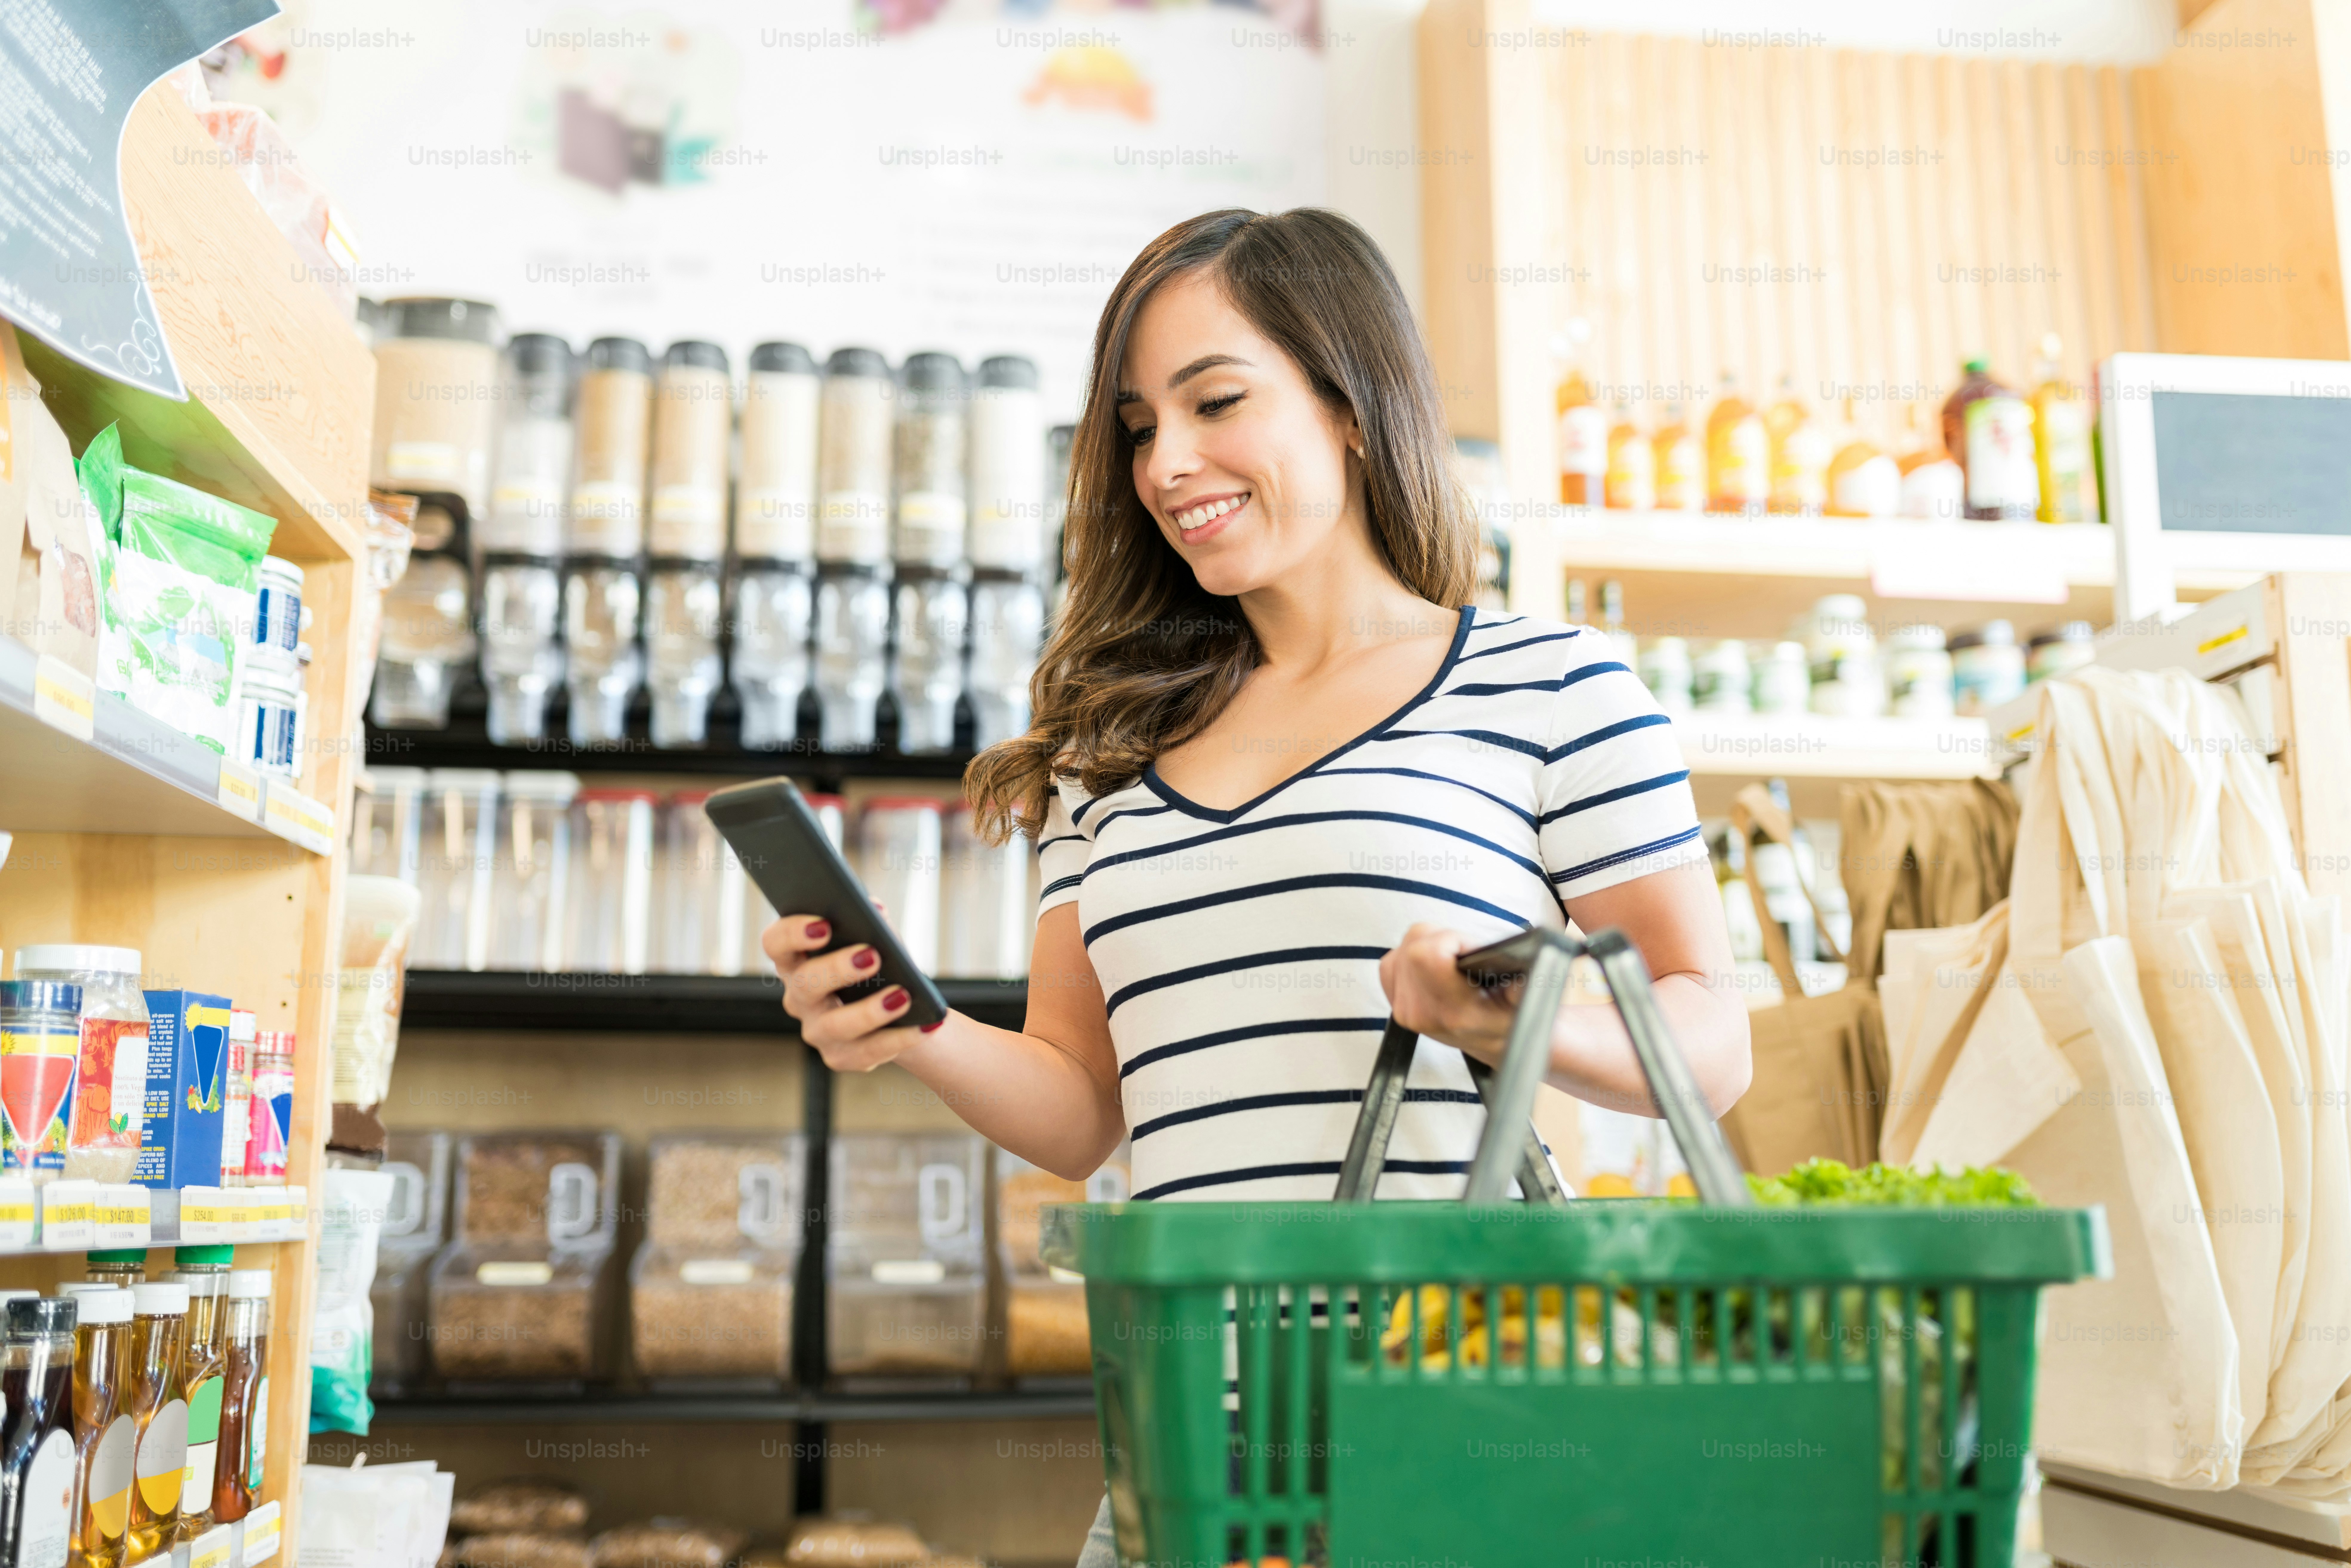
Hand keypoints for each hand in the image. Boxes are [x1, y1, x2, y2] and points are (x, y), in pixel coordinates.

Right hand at [764, 907, 932, 1070]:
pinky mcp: (839, 1057)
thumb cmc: (880, 966)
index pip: (776, 943)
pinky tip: (924, 1026)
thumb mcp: (875, 939)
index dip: (792, 933)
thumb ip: (871, 922)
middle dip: (837, 968)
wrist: (901, 1011)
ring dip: (870, 1011)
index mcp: (797, 960)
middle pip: (806, 983)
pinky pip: (866, 1052)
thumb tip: (875, 910)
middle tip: (871, 956)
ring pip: (835, 1025)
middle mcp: (799, 997)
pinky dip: (898, 1038)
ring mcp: (816, 1030)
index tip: (824, 925)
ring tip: (903, 997)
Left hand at [1378, 922, 1524, 1067]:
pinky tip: (1435, 969)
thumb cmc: (1517, 1020)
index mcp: (1454, 1012)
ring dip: (1427, 947)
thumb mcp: (1530, 1000)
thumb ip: (1525, 983)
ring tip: (1453, 964)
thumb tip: (1517, 962)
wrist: (1504, 1047)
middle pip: (1413, 945)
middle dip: (1442, 939)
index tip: (1472, 951)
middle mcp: (1424, 1015)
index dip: (1452, 940)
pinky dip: (1411, 959)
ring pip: (1401, 951)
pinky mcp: (1397, 1010)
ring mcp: (1406, 1014)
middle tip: (1466, 958)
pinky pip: (1391, 965)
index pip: (1427, 955)